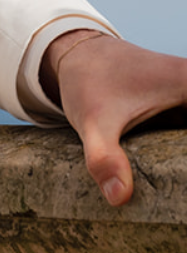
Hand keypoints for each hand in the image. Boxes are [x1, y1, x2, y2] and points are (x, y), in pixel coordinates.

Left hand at [43, 30, 186, 205]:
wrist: (77, 54)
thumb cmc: (88, 80)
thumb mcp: (93, 122)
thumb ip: (104, 158)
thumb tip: (119, 198)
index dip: (185, 162)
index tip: (182, 179)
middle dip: (183, 167)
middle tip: (178, 194)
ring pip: (186, 139)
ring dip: (181, 163)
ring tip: (177, 195)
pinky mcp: (182, 108)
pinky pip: (184, 137)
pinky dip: (179, 155)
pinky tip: (176, 183)